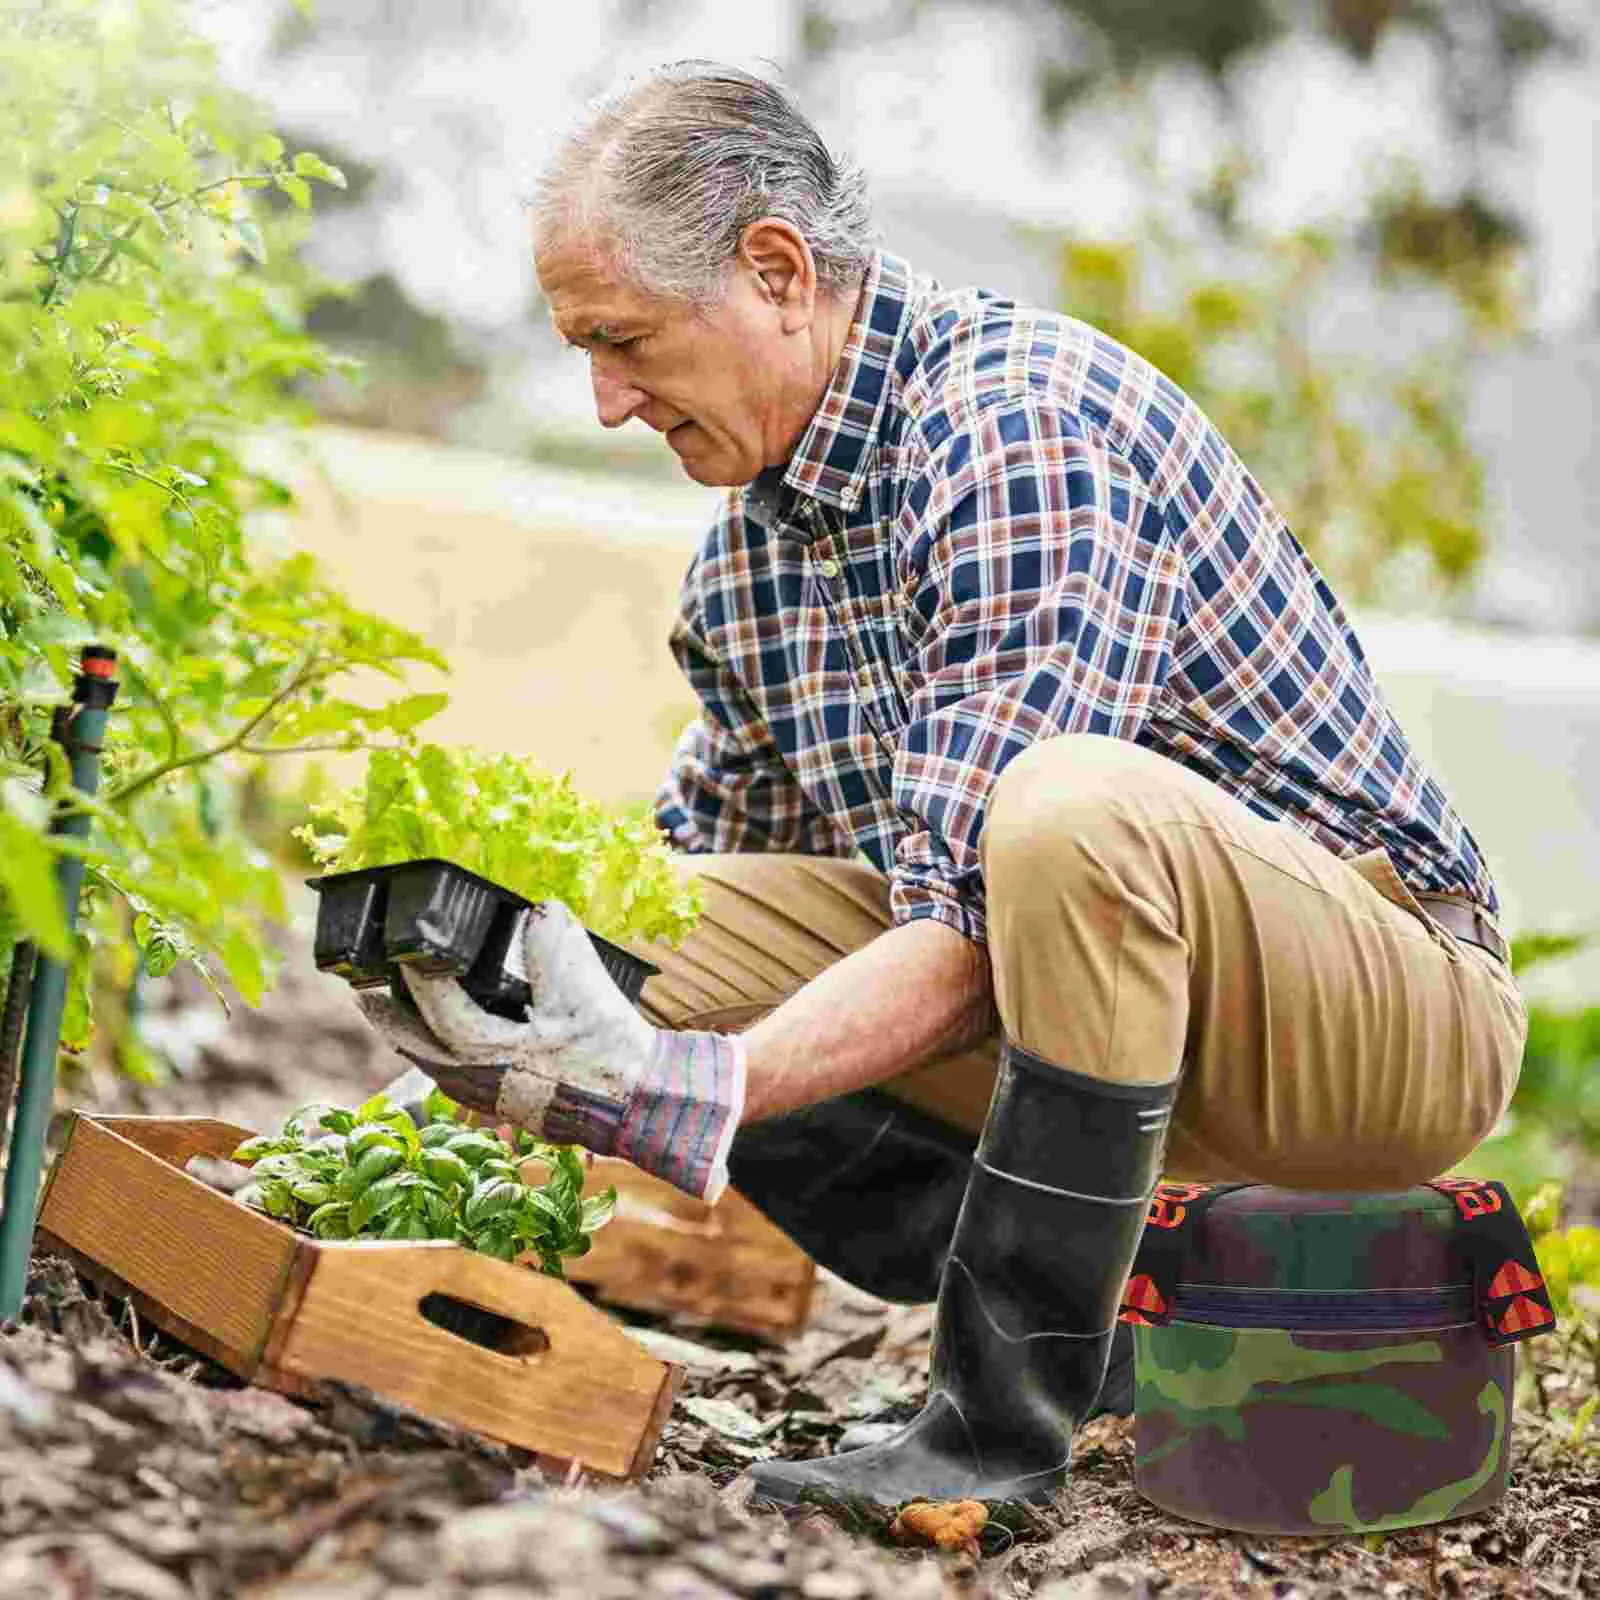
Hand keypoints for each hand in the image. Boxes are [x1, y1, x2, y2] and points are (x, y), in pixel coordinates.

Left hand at [357, 901, 744, 1200]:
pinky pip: (459, 1081)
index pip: (437, 1007)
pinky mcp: (511, 1106)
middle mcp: (481, 1079)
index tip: (401, 949)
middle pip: (420, 1048)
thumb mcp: (584, 989)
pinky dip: (443, 1059)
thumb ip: (555, 945)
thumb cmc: (609, 1049)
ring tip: (396, 1019)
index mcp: (491, 1050)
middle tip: (364, 995)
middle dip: (390, 1020)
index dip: (415, 976)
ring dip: (414, 1040)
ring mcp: (494, 1098)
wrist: (640, 1101)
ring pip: (437, 1068)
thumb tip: (538, 911)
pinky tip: (449, 1049)